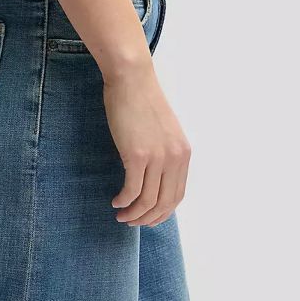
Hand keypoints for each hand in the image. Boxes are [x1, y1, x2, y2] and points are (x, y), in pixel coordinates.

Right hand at [103, 61, 190, 225]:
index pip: (177, 195)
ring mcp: (157, 157)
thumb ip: (164, 153)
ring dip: (134, 214)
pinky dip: (124, 201)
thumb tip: (155, 177)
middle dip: (147, 218)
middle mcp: (174, 157)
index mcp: (183, 153)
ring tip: (121, 216)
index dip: (162, 212)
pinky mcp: (137, 154)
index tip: (148, 218)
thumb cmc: (142, 99)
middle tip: (132, 222)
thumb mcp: (163, 130)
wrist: (131, 78)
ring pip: (147, 201)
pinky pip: (131, 190)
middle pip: (164, 203)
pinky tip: (116, 202)